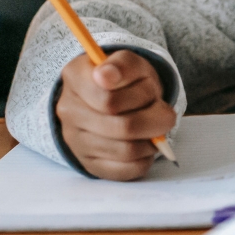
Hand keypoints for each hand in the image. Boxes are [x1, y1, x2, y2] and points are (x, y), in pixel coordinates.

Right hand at [56, 51, 176, 180]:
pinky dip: (145, 159)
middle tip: (166, 115)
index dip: (140, 97)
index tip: (149, 90)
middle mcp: (68, 111)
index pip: (109, 100)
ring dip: (152, 140)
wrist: (115, 97)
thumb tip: (105, 75)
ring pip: (126, 151)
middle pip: (122, 127)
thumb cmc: (126, 81)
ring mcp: (75, 140)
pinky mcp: (89, 164)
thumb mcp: (131, 64)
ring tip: (154, 128)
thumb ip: (123, 65)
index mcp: (75, 78)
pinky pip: (125, 170)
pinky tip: (145, 144)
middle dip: (154, 121)